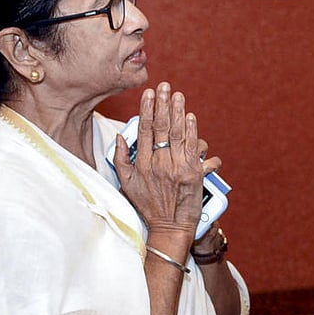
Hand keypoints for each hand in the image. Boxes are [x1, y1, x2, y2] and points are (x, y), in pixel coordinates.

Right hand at [112, 81, 220, 237]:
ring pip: (177, 135)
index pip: (144, 130)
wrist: (170, 228)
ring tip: (178, 95)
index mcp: (142, 164)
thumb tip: (120, 137)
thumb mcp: (127, 184)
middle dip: (163, 104)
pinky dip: (192, 132)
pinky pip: (192, 148)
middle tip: (165, 86)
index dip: (147, 110)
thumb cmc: (149, 207)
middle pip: (161, 128)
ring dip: (178, 112)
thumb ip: (121, 160)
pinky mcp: (193, 174)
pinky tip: (191, 118)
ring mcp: (176, 169)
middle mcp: (159, 164)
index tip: (149, 94)